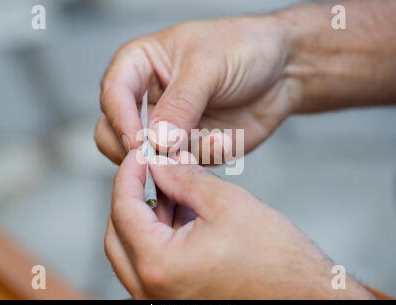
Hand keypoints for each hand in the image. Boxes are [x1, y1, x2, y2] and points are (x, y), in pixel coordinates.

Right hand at [95, 17, 301, 164]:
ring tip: (208, 142)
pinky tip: (225, 141)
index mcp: (140, 64)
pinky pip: (180, 165)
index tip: (139, 142)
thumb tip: (155, 140)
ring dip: (172, 158)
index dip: (120, 119)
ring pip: (144, 157)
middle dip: (135, 149)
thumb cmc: (244, 48)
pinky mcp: (187, 147)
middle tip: (160, 156)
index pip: (113, 93)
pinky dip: (202, 159)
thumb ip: (180, 104)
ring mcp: (166, 126)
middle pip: (113, 132)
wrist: (283, 71)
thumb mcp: (208, 65)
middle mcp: (146, 98)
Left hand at [105, 150, 372, 298]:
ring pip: (133, 250)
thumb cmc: (277, 260)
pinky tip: (181, 214)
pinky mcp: (174, 303)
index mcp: (160, 266)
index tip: (141, 153)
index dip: (129, 173)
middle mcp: (151, 292)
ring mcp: (160, 302)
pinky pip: (151, 265)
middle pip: (119, 233)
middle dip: (132, 195)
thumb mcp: (227, 204)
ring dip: (146, 216)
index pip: (123, 209)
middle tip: (152, 169)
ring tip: (173, 188)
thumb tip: (158, 162)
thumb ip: (183, 178)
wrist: (306, 298)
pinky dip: (158, 237)